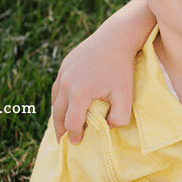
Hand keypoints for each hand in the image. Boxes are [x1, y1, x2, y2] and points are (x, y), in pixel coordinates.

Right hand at [50, 0, 154, 142]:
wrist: (116, 38)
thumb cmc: (122, 68)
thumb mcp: (126, 96)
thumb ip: (119, 118)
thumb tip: (108, 128)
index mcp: (78, 94)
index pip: (72, 122)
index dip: (75, 135)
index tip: (77, 143)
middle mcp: (66, 84)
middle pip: (58, 113)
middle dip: (60, 129)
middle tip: (61, 141)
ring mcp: (64, 73)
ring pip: (55, 100)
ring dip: (57, 114)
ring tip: (61, 125)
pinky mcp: (65, 64)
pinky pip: (58, 87)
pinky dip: (59, 99)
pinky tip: (64, 104)